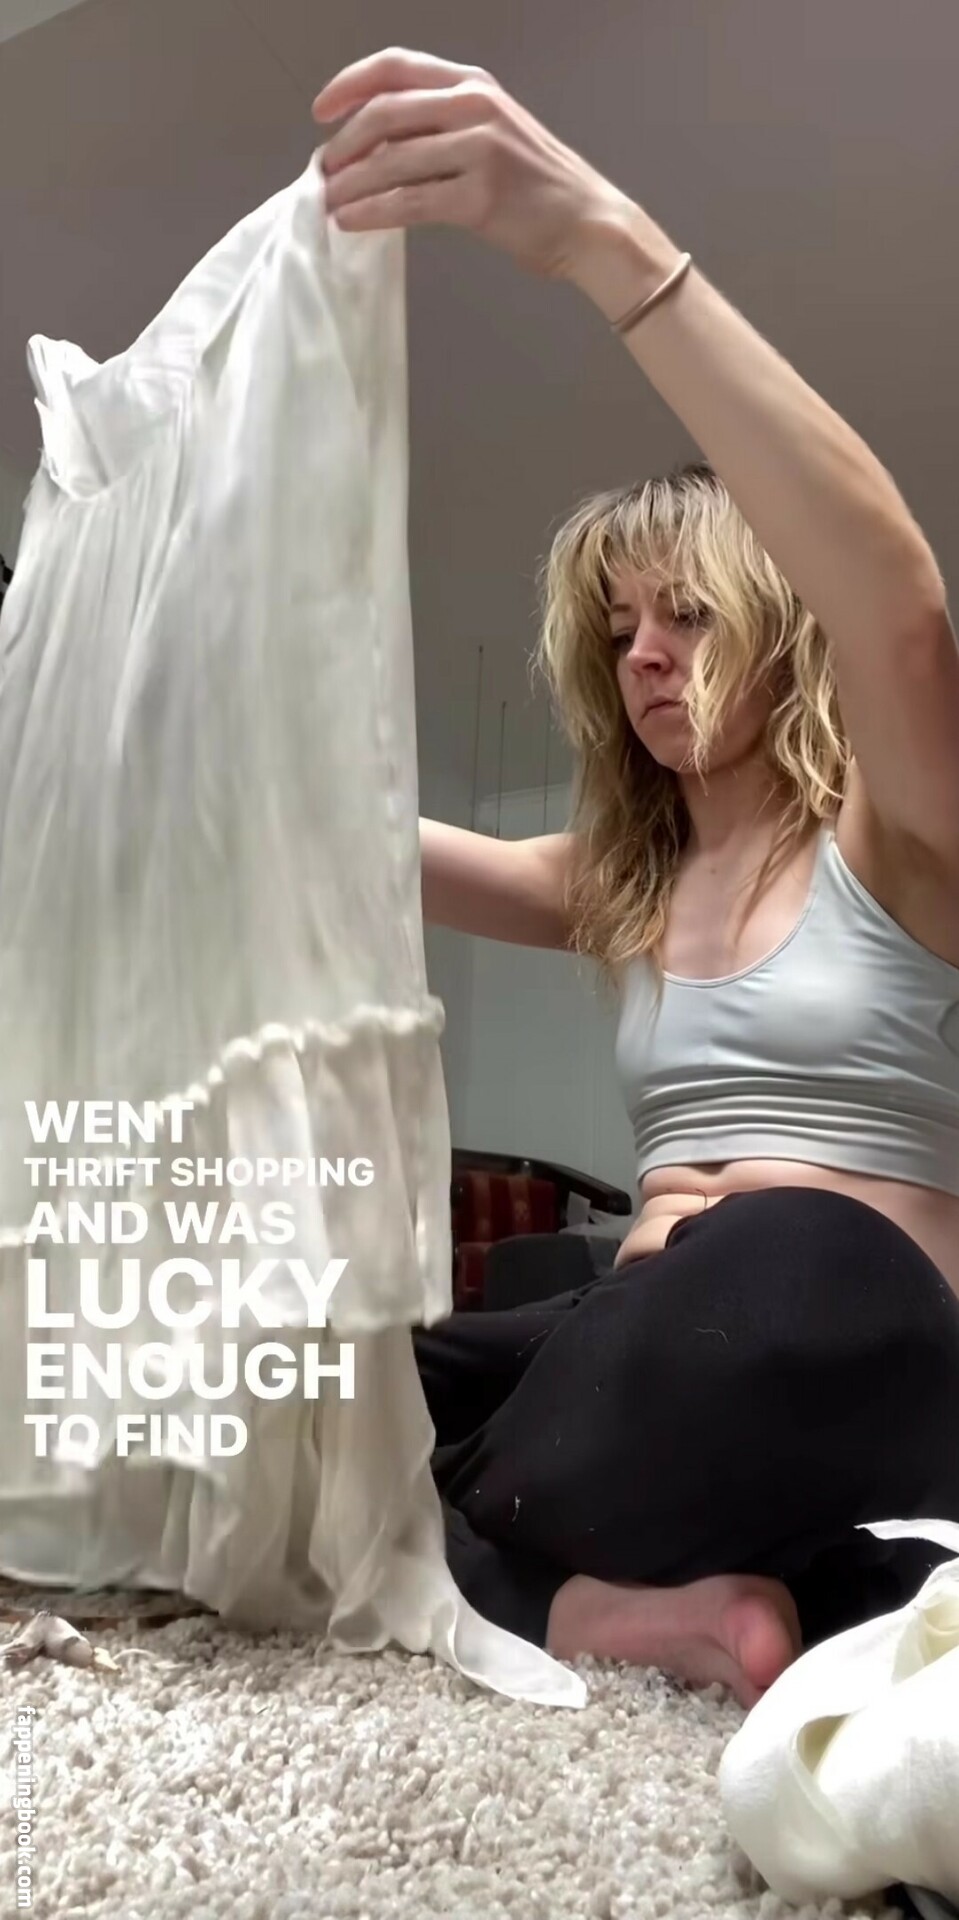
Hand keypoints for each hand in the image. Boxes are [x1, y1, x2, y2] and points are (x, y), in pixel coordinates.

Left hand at [312, 47, 630, 282]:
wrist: (589, 222)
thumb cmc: (539, 186)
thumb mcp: (493, 133)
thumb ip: (442, 128)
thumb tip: (378, 145)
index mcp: (474, 85)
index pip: (396, 67)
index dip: (350, 85)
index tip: (321, 111)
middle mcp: (475, 107)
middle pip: (384, 113)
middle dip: (344, 144)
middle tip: (324, 170)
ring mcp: (479, 151)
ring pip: (391, 162)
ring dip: (350, 184)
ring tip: (329, 202)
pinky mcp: (480, 197)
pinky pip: (408, 203)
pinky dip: (372, 213)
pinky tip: (351, 222)